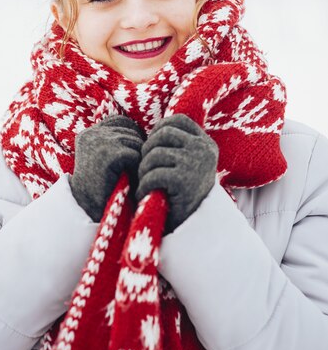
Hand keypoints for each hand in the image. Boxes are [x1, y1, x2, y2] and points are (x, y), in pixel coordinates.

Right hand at [69, 114, 144, 221]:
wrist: (87, 215)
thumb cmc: (103, 190)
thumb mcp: (108, 161)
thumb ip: (120, 144)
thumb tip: (152, 131)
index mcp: (89, 133)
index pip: (121, 121)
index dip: (133, 137)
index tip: (133, 157)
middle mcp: (91, 134)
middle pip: (131, 131)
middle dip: (138, 150)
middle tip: (134, 172)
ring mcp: (99, 142)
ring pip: (136, 142)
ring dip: (138, 161)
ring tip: (131, 178)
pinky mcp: (108, 153)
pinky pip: (135, 154)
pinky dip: (136, 169)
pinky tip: (128, 182)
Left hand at [136, 114, 217, 233]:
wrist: (197, 230)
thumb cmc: (184, 194)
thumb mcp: (187, 164)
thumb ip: (177, 145)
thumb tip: (152, 127)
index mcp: (206, 144)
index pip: (178, 120)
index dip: (159, 129)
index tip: (152, 146)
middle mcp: (204, 150)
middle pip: (163, 134)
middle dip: (147, 150)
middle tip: (144, 169)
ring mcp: (195, 163)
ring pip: (154, 154)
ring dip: (143, 170)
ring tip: (144, 183)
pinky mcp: (184, 180)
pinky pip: (153, 174)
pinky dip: (144, 186)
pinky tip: (144, 196)